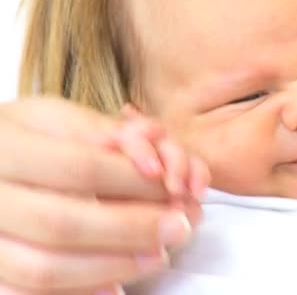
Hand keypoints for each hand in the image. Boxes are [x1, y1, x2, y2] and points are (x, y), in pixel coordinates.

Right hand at [0, 97, 202, 293]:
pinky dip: (77, 294)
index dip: (131, 180)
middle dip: (130, 229)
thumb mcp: (54, 118)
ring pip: (43, 269)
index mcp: (4, 148)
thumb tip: (152, 139)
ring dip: (112, 266)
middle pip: (61, 224)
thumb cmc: (26, 140)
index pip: (77, 168)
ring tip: (158, 255)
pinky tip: (115, 287)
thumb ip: (100, 129)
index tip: (172, 186)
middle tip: (179, 226)